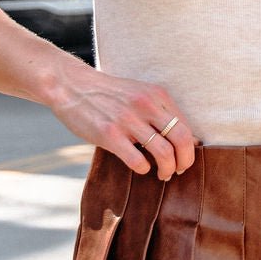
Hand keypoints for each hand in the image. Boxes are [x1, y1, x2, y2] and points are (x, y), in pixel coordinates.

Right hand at [50, 71, 194, 180]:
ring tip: (163, 174)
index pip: (186, 126)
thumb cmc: (107, 94)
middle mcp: (146, 105)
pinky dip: (144, 169)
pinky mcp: (109, 134)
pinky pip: (138, 161)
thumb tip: (185, 138)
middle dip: (185, 161)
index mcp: (156, 94)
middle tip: (178, 170)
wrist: (71, 85)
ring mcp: (127, 120)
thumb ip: (159, 111)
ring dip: (167, 170)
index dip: (190, 148)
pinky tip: (140, 167)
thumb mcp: (138, 93)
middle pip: (181, 140)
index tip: (184, 157)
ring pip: (164, 153)